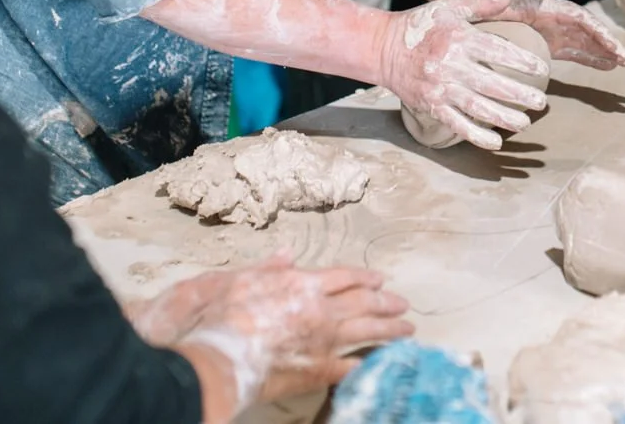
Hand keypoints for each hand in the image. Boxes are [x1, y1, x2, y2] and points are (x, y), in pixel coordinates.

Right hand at [127, 254, 411, 414]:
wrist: (217, 359)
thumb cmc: (218, 317)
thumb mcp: (234, 278)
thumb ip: (266, 268)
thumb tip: (288, 253)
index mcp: (301, 283)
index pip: (343, 276)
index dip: (363, 277)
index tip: (380, 279)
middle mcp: (319, 310)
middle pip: (362, 302)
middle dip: (385, 302)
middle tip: (404, 305)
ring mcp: (323, 341)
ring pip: (365, 331)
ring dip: (389, 329)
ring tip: (407, 330)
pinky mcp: (318, 371)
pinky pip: (351, 366)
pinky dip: (368, 364)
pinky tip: (380, 364)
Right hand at [373, 0, 552, 150]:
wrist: (382, 48)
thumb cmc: (421, 25)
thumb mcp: (450, 7)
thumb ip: (482, 5)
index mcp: (458, 38)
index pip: (497, 50)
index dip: (522, 61)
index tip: (543, 70)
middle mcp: (450, 64)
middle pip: (491, 83)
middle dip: (520, 94)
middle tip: (542, 102)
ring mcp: (439, 88)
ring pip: (477, 107)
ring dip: (504, 118)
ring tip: (526, 123)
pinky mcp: (431, 105)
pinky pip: (456, 123)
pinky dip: (476, 135)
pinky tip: (496, 142)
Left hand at [468, 0, 624, 69]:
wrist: (473, 5)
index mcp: (550, 6)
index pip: (581, 19)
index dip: (600, 33)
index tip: (616, 48)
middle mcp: (557, 19)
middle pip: (590, 31)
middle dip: (611, 44)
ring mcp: (554, 32)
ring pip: (587, 43)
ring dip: (606, 52)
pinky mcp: (548, 44)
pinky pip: (574, 53)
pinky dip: (591, 59)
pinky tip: (607, 68)